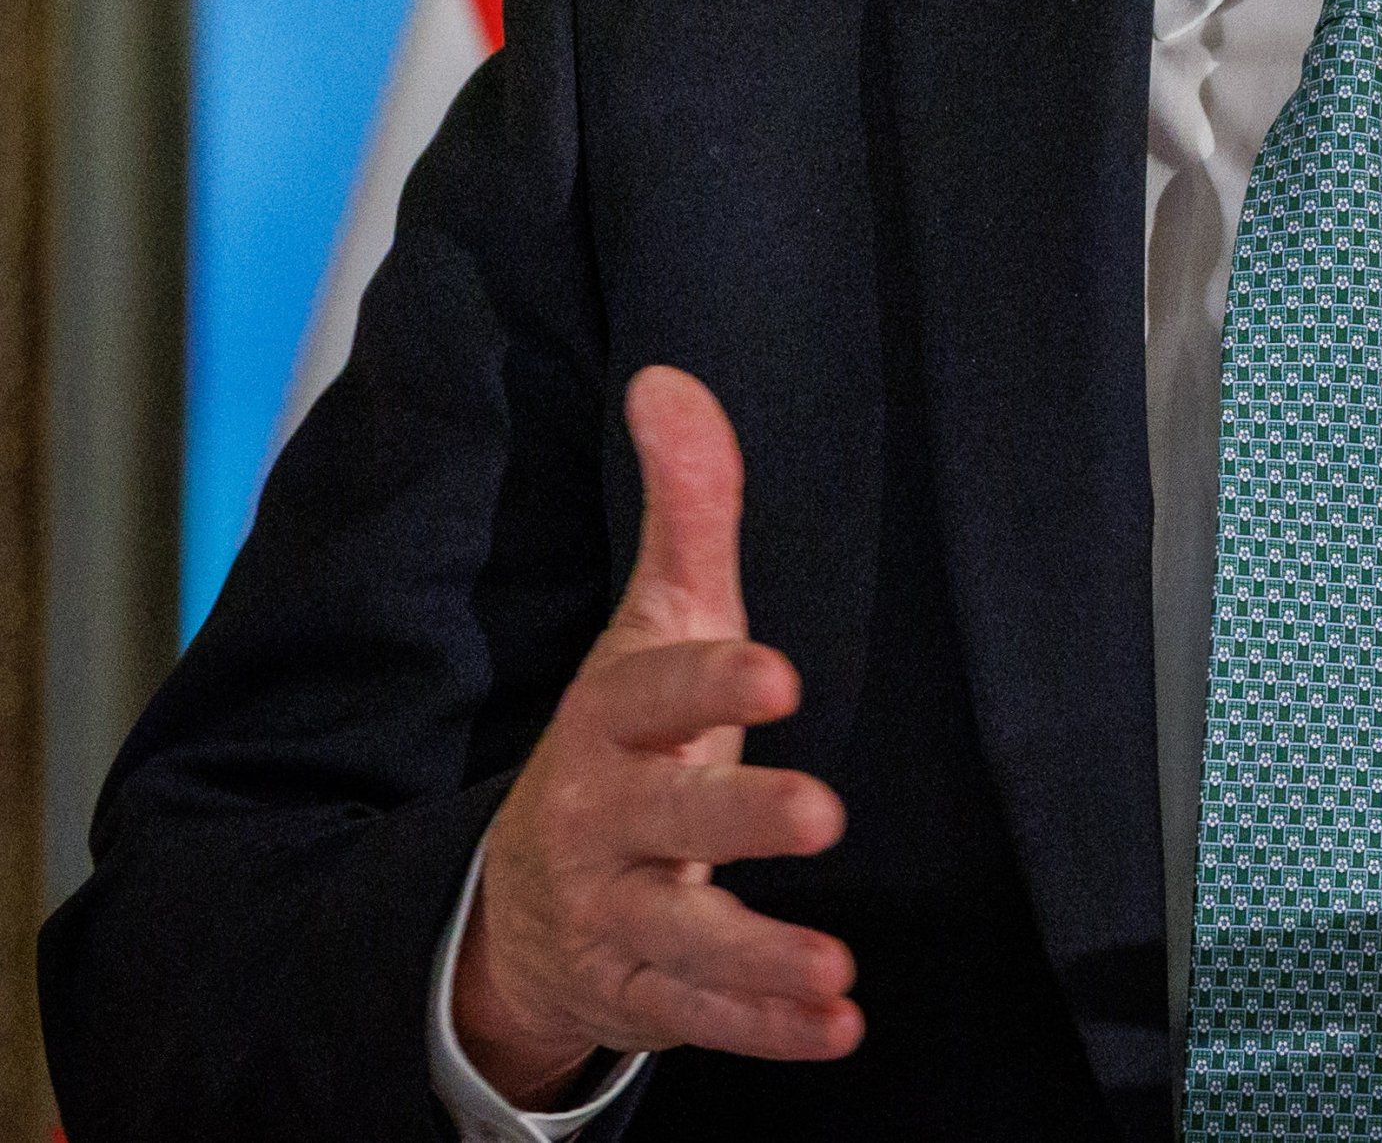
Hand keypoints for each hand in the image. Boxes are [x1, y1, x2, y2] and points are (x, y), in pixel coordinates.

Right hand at [451, 366, 859, 1102]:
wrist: (519, 898)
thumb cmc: (623, 741)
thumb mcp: (653, 622)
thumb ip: (685, 508)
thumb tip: (669, 380)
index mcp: (610, 723)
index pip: (650, 694)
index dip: (711, 682)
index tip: (778, 672)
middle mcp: (603, 821)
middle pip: (665, 819)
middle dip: (736, 816)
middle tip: (821, 811)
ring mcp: (613, 913)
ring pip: (679, 937)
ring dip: (759, 954)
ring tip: (838, 964)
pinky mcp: (637, 992)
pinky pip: (698, 1017)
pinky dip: (767, 1026)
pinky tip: (838, 1024)